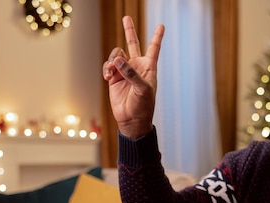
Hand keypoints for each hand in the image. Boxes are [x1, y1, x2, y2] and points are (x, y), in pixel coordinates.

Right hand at [102, 16, 164, 138]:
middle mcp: (136, 66)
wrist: (131, 119)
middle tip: (126, 18)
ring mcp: (125, 71)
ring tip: (112, 72)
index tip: (162, 26)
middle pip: (133, 44)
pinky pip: (108, 66)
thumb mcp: (142, 89)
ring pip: (116, 55)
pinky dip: (107, 69)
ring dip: (113, 61)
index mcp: (148, 67)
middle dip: (129, 30)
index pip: (154, 48)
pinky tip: (108, 77)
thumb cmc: (143, 106)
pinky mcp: (114, 78)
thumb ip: (131, 73)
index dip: (157, 37)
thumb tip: (118, 60)